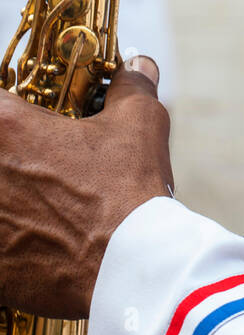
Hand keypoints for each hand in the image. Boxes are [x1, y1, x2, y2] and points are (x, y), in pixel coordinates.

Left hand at [0, 56, 172, 319]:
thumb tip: (138, 67)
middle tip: (32, 170)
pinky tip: (30, 243)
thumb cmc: (127, 191)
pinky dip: (8, 242)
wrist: (129, 267)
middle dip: (7, 160)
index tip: (17, 127)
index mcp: (5, 126)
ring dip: (6, 200)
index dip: (4, 114)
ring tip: (32, 209)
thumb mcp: (139, 124)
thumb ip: (131, 87)